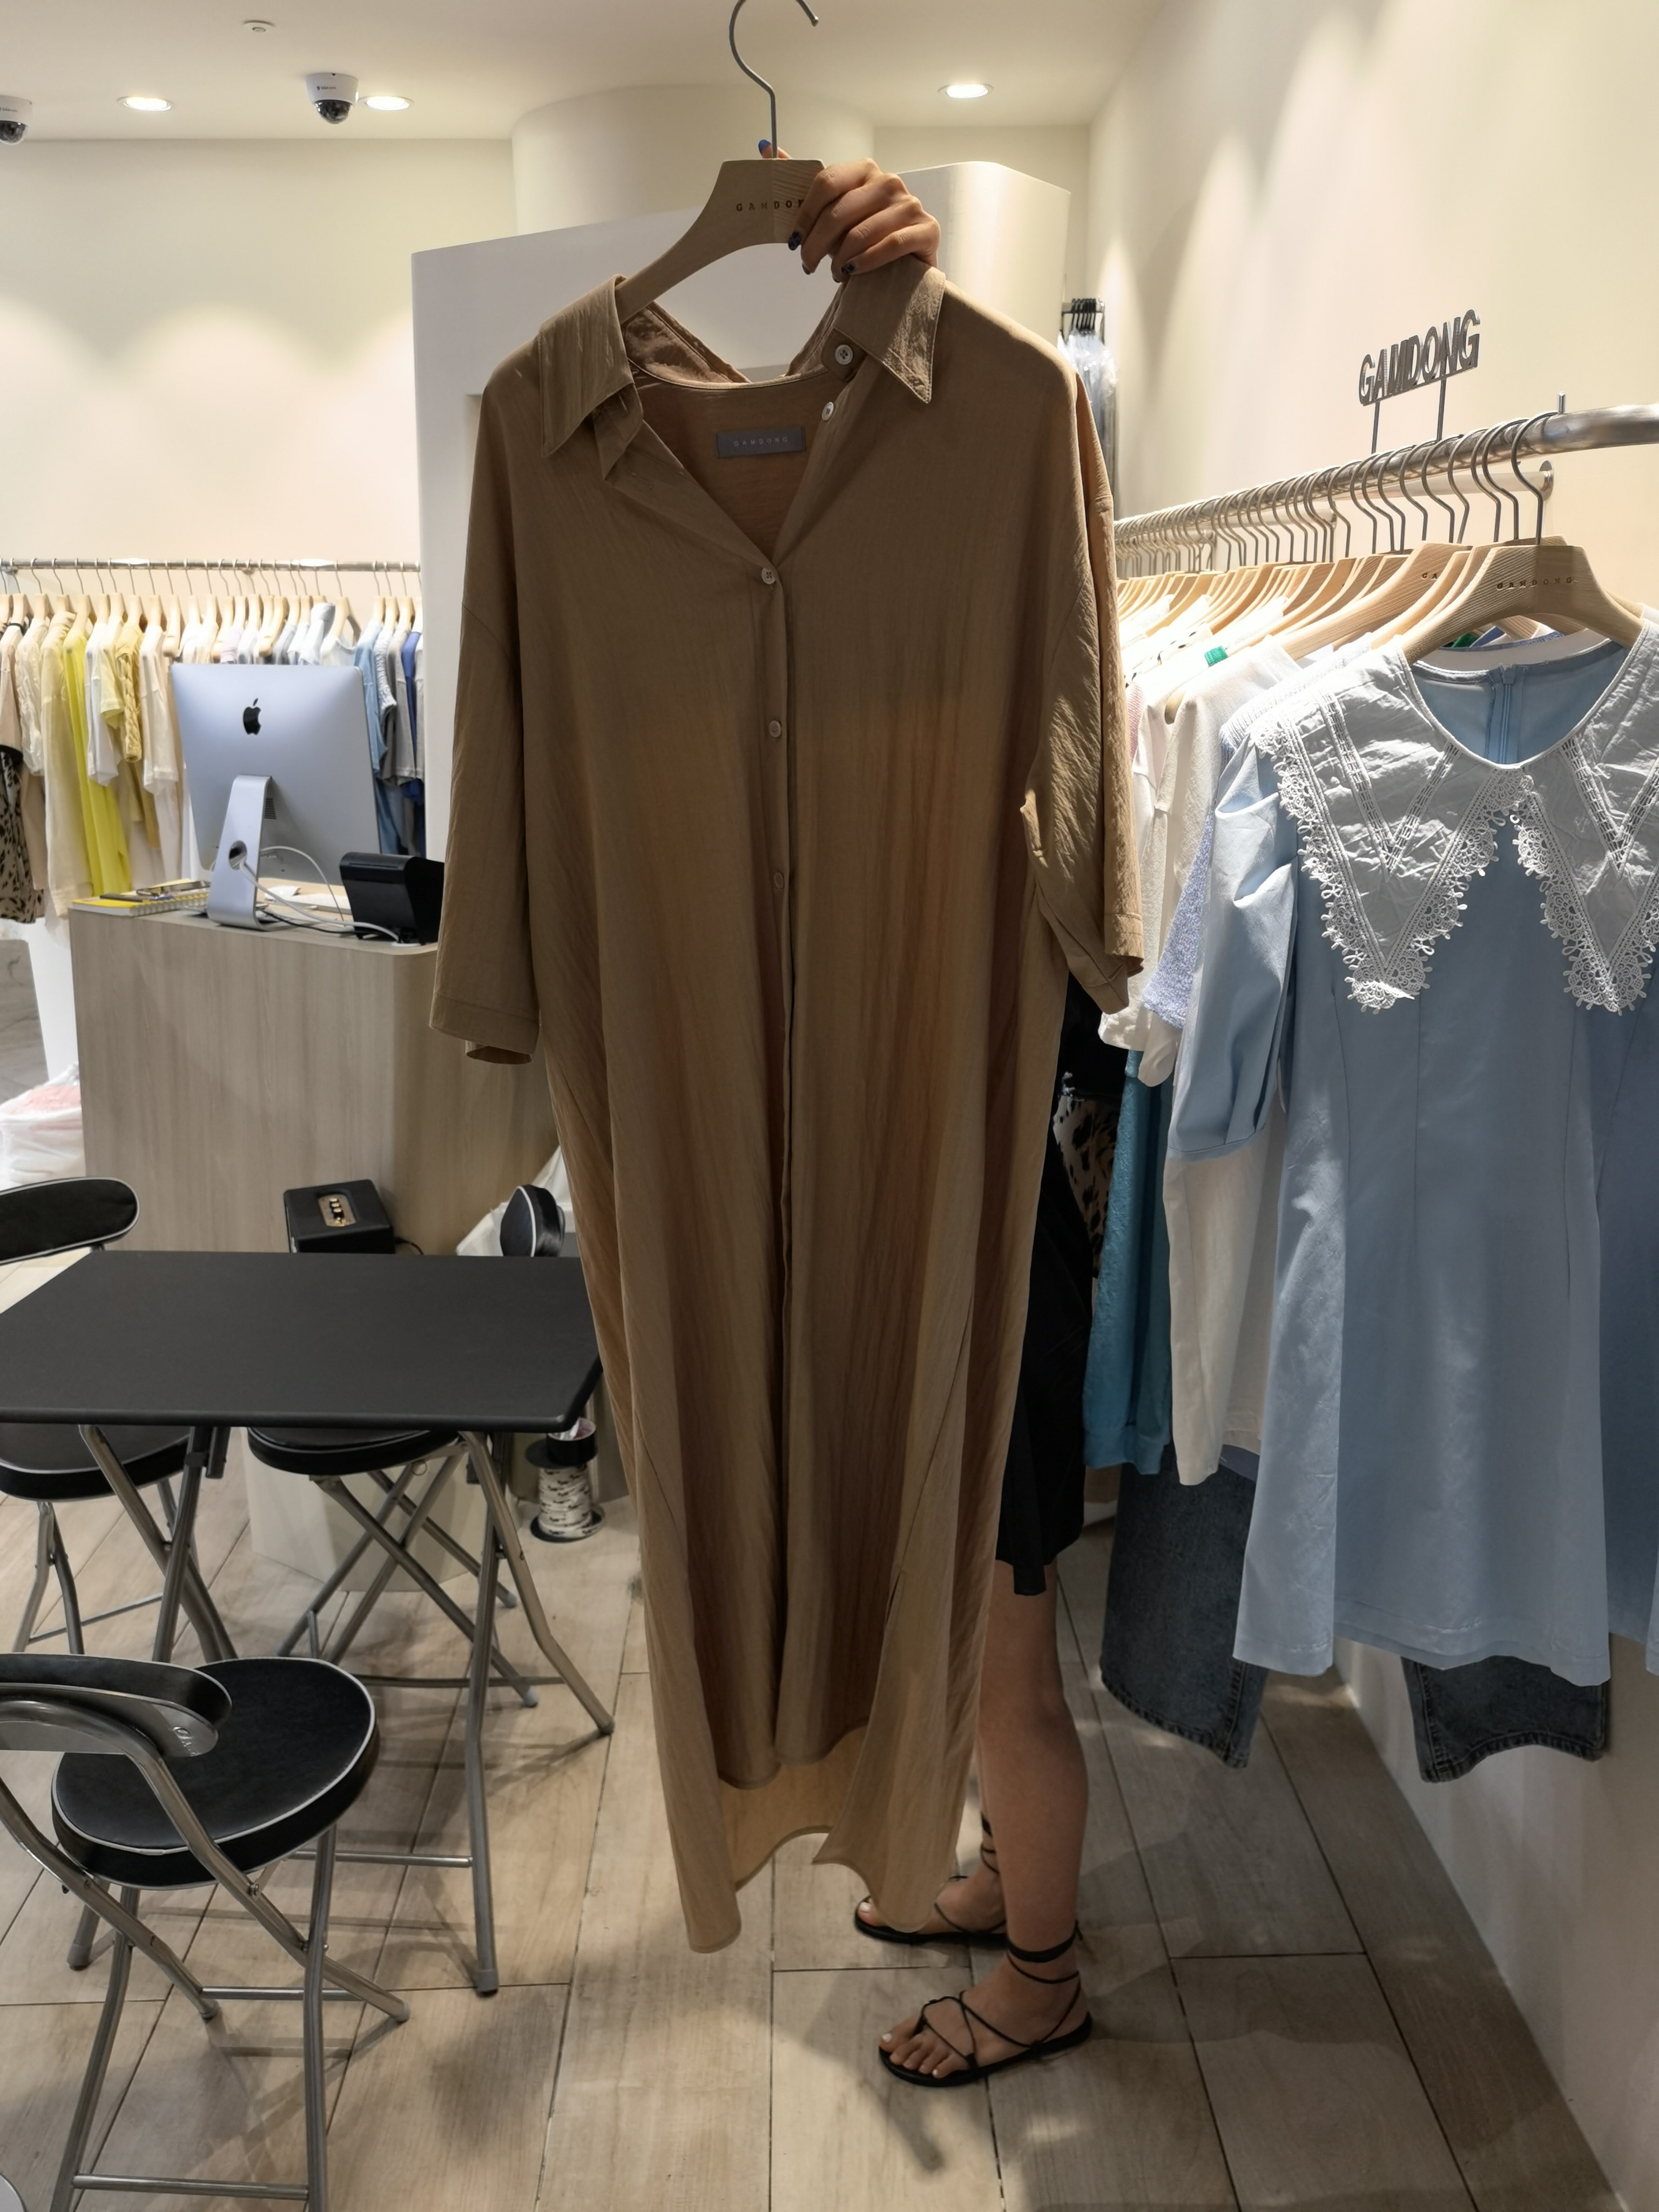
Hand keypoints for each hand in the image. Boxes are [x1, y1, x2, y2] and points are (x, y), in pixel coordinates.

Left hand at [761, 145, 938, 278]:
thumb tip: (767, 148)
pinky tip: (853, 273)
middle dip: (816, 244)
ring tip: (835, 273)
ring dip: (840, 260)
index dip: (804, 214)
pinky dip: (865, 263)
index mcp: (864, 170)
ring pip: (861, 233)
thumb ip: (806, 184)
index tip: (793, 240)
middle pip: (839, 211)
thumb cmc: (865, 238)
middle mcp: (888, 182)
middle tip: (807, 264)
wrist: (904, 266)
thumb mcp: (834, 212)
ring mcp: (909, 204)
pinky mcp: (926, 229)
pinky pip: (889, 246)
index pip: (826, 182)